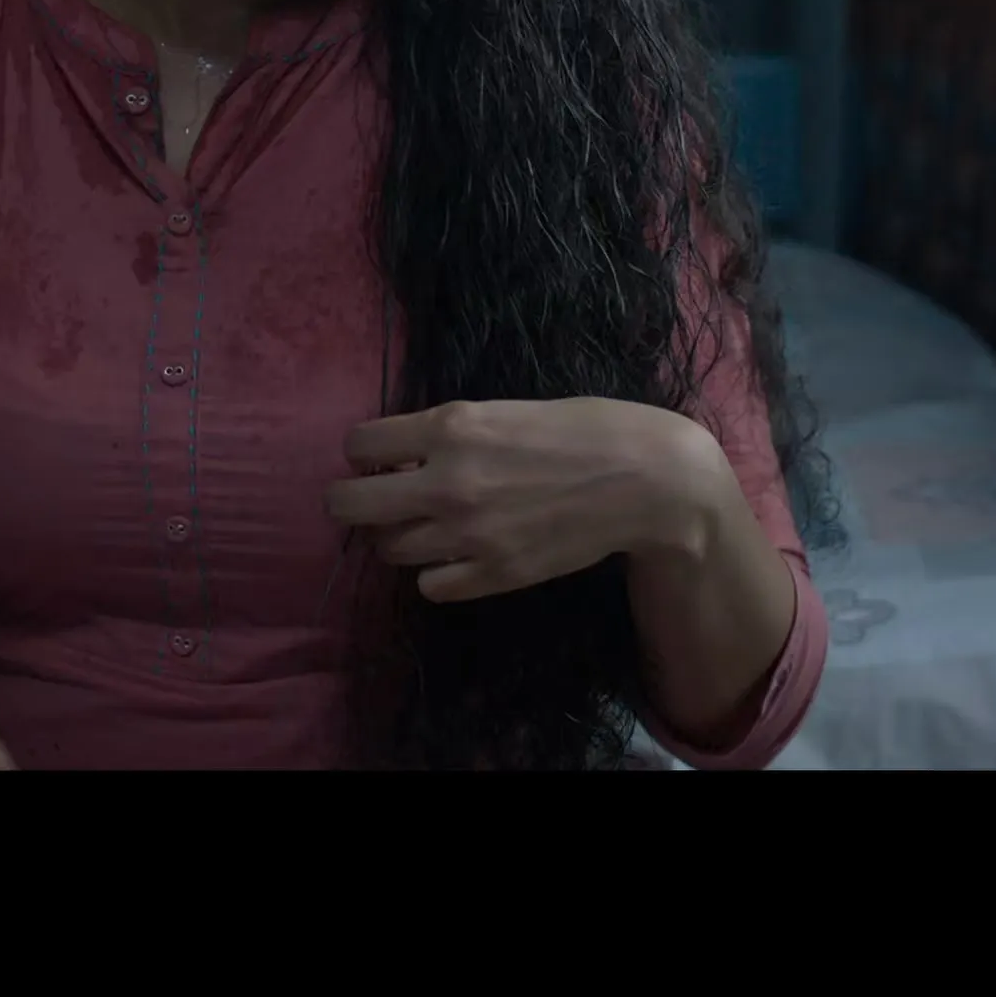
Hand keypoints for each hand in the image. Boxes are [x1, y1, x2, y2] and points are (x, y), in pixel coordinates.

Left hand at [322, 397, 740, 604]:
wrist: (646, 480)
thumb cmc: (584, 430)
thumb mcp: (505, 411)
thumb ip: (451, 433)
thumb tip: (401, 456)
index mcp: (451, 427)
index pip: (358, 445)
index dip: (364, 453)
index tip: (379, 458)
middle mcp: (446, 482)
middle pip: (349, 506)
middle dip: (351, 501)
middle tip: (373, 500)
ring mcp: (467, 534)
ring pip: (388, 549)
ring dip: (400, 536)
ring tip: (429, 525)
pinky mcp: (492, 575)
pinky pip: (429, 585)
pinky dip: (437, 571)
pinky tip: (460, 554)